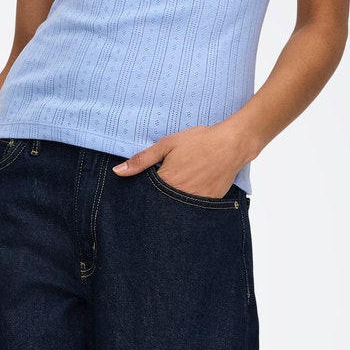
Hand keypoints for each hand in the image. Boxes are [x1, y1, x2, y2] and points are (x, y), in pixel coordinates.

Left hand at [110, 123, 245, 197]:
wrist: (232, 144)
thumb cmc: (199, 141)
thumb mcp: (167, 144)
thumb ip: (141, 160)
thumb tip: (118, 172)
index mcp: (167, 182)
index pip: (145, 195)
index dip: (143, 191)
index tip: (145, 185)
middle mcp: (180, 196)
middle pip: (160, 205)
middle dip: (157, 199)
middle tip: (168, 181)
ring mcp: (196, 202)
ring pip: (176, 209)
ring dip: (173, 202)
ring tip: (181, 184)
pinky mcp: (209, 202)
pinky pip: (193, 209)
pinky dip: (189, 202)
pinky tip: (192, 188)